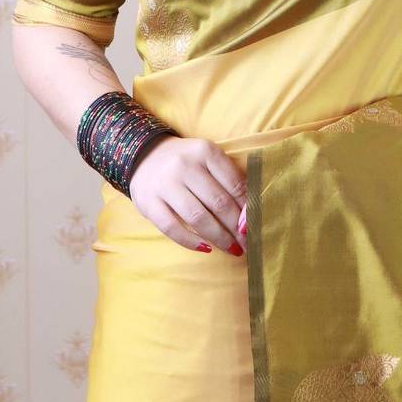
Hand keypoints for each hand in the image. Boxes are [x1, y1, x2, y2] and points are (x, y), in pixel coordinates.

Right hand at [128, 134, 246, 255]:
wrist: (144, 156)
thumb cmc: (187, 162)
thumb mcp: (209, 160)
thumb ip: (230, 181)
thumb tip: (250, 216)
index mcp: (206, 151)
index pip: (235, 184)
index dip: (249, 209)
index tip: (257, 226)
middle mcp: (185, 165)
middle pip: (219, 203)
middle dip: (237, 228)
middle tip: (248, 244)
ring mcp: (165, 185)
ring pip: (198, 218)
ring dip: (219, 238)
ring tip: (232, 249)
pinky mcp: (149, 203)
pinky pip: (172, 228)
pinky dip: (191, 242)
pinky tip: (206, 248)